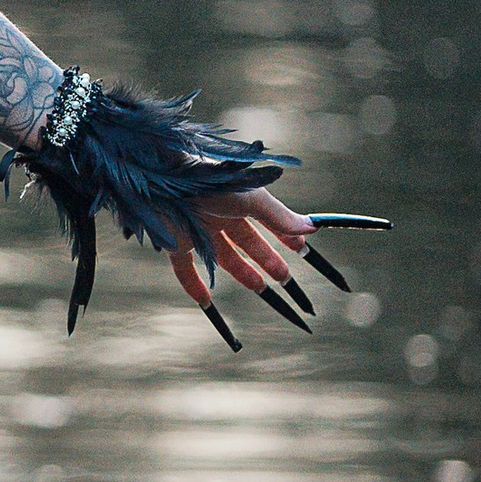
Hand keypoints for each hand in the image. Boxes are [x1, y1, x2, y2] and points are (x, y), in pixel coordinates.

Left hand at [173, 186, 321, 346]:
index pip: (267, 220)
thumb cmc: (214, 182)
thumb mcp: (253, 199)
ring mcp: (197, 229)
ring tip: (261, 288)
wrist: (168, 179)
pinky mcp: (176, 243)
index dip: (285, 235)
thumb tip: (312, 227)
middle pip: (248, 241)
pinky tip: (206, 302)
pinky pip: (185, 269)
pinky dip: (194, 286)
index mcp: (238, 199)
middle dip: (268, 259)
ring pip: (223, 257)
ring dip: (242, 273)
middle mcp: (219, 213)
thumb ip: (280, 217)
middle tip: (285, 278)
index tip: (302, 250)